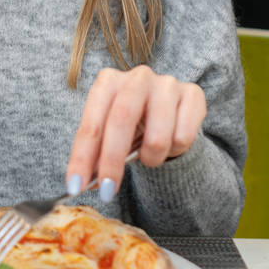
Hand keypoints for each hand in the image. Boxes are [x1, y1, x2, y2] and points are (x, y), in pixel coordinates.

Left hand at [65, 65, 205, 201]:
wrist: (171, 112)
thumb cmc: (133, 125)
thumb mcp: (110, 134)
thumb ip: (97, 153)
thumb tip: (83, 182)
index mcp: (108, 81)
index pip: (91, 125)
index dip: (82, 158)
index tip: (75, 187)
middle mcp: (137, 77)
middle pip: (121, 121)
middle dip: (112, 162)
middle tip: (108, 191)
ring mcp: (167, 84)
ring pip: (157, 138)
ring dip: (151, 158)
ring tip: (151, 155)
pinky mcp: (193, 94)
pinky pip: (182, 138)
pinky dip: (175, 151)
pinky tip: (172, 141)